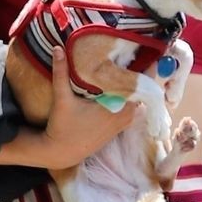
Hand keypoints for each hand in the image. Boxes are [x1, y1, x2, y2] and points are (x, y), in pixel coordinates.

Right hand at [40, 46, 141, 166]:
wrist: (62, 153)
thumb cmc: (62, 127)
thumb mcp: (61, 99)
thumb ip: (61, 73)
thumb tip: (58, 48)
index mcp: (115, 109)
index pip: (138, 86)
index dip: (143, 68)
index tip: (142, 51)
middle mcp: (124, 116)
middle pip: (140, 91)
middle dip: (139, 73)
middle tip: (134, 52)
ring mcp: (123, 123)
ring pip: (137, 100)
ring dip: (134, 85)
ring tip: (130, 64)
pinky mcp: (119, 127)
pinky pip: (132, 108)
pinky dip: (130, 96)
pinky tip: (123, 84)